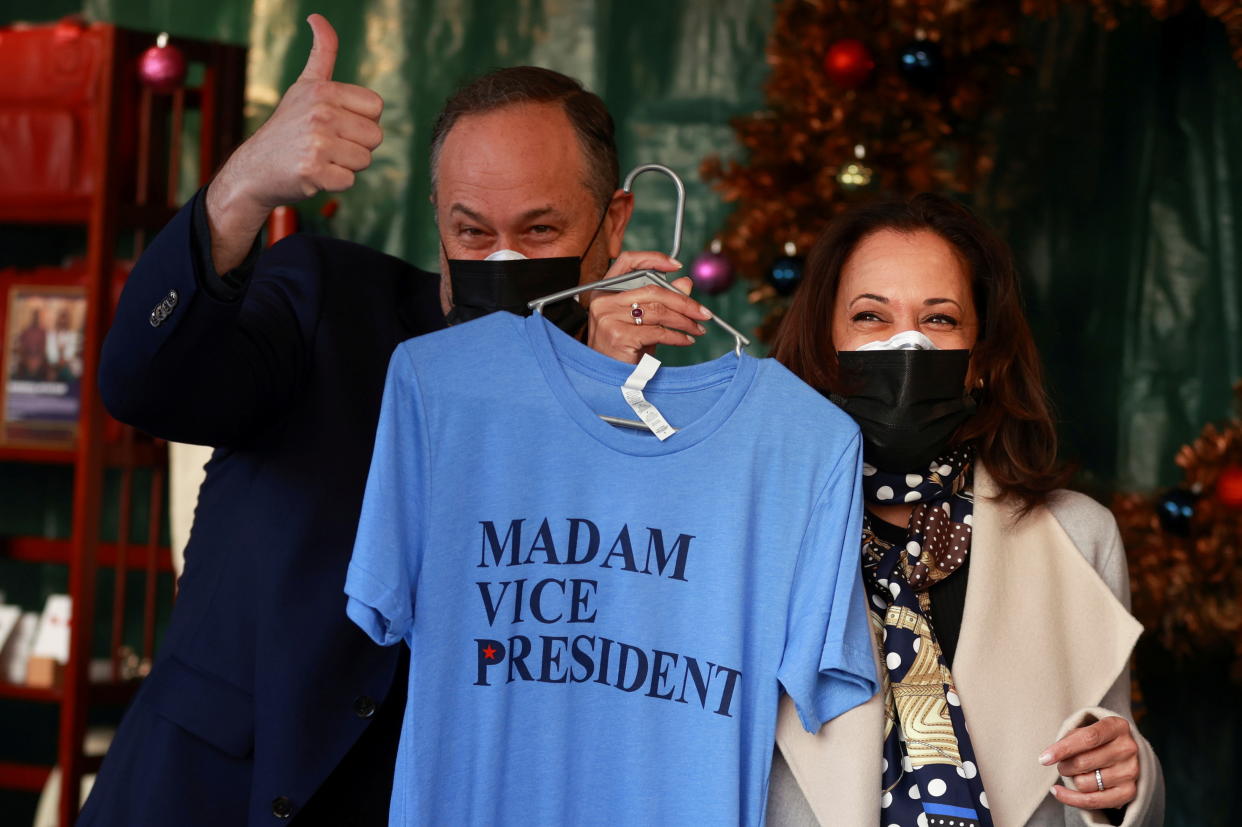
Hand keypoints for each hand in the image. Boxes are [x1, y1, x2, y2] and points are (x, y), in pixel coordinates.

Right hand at [206, 14, 383, 270]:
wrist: (255, 168)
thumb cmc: (287, 128)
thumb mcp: (304, 86)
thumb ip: (322, 53)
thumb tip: (318, 17)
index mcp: (322, 90)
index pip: (376, 107)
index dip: (361, 119)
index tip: (337, 123)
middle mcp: (320, 113)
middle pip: (375, 136)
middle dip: (356, 145)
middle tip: (327, 145)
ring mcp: (316, 143)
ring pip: (364, 160)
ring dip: (346, 165)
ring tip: (320, 158)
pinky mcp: (313, 171)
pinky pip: (349, 181)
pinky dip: (335, 183)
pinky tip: (314, 174)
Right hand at [585, 252, 713, 363]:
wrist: (609, 379)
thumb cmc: (624, 349)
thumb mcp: (643, 321)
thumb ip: (662, 300)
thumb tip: (686, 282)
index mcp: (605, 291)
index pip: (627, 261)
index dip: (653, 258)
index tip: (677, 265)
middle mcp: (603, 301)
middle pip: (652, 290)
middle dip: (683, 301)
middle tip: (702, 312)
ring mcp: (609, 318)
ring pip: (658, 311)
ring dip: (684, 320)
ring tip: (697, 328)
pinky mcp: (619, 336)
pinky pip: (658, 331)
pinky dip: (677, 336)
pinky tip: (686, 340)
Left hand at [1041, 716, 1139, 811]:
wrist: (1125, 751)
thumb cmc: (1097, 739)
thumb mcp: (1086, 729)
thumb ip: (1070, 739)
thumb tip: (1049, 758)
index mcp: (1117, 726)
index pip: (1088, 738)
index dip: (1063, 749)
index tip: (1043, 759)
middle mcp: (1128, 749)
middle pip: (1083, 762)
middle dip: (1064, 765)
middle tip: (1062, 764)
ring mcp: (1131, 772)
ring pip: (1085, 783)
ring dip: (1071, 779)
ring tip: (1072, 772)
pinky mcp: (1129, 792)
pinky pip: (1093, 801)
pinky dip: (1071, 798)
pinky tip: (1058, 792)